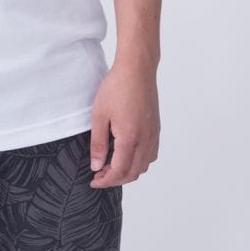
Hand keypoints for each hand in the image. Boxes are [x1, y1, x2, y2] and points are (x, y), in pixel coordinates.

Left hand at [89, 58, 159, 187]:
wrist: (137, 69)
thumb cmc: (116, 88)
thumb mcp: (99, 115)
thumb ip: (98, 143)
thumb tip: (96, 166)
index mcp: (130, 138)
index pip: (119, 171)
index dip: (105, 180)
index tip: (93, 181)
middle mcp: (145, 140)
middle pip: (133, 173)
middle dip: (115, 179)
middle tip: (99, 175)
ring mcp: (153, 135)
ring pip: (144, 166)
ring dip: (128, 171)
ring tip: (111, 165)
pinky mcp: (156, 129)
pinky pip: (150, 155)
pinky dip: (139, 162)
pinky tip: (126, 154)